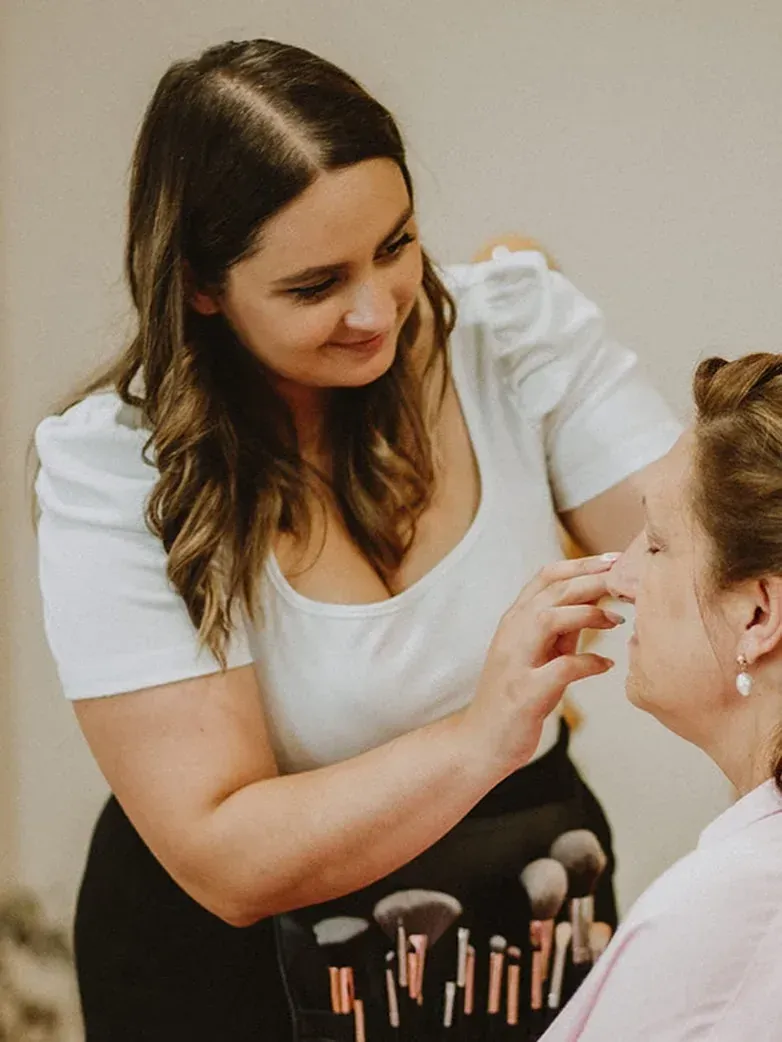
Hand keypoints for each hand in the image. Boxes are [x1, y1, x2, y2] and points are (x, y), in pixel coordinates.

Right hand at [460, 555, 621, 777]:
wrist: (480, 742)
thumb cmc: (514, 697)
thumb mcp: (538, 654)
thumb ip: (561, 629)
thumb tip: (596, 602)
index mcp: (514, 620)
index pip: (546, 577)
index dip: (582, 564)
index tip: (616, 560)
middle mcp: (511, 634)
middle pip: (552, 591)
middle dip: (593, 580)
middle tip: (627, 579)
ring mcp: (515, 662)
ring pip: (549, 619)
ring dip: (588, 614)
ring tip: (618, 621)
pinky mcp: (524, 693)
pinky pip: (561, 669)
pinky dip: (589, 663)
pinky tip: (607, 664)